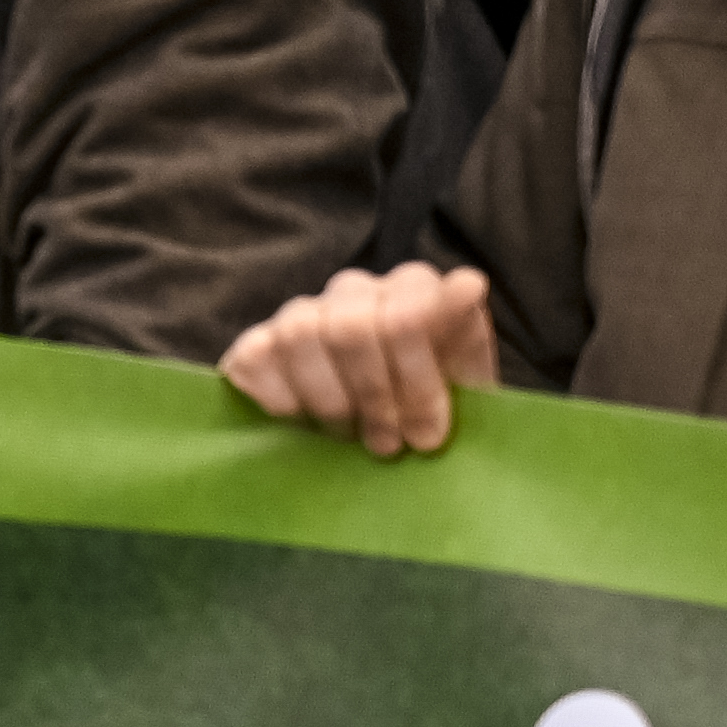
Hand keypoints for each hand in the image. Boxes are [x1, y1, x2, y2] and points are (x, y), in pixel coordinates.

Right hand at [220, 264, 502, 457]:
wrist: (378, 433)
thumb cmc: (428, 410)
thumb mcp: (466, 384)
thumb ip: (465, 337)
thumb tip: (468, 281)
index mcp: (414, 289)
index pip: (409, 313)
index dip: (417, 383)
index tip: (429, 436)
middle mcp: (356, 289)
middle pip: (352, 327)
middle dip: (375, 398)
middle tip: (391, 445)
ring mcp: (302, 311)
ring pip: (302, 335)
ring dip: (331, 402)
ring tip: (352, 437)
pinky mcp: (258, 341)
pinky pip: (259, 358)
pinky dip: (285, 401)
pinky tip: (309, 422)